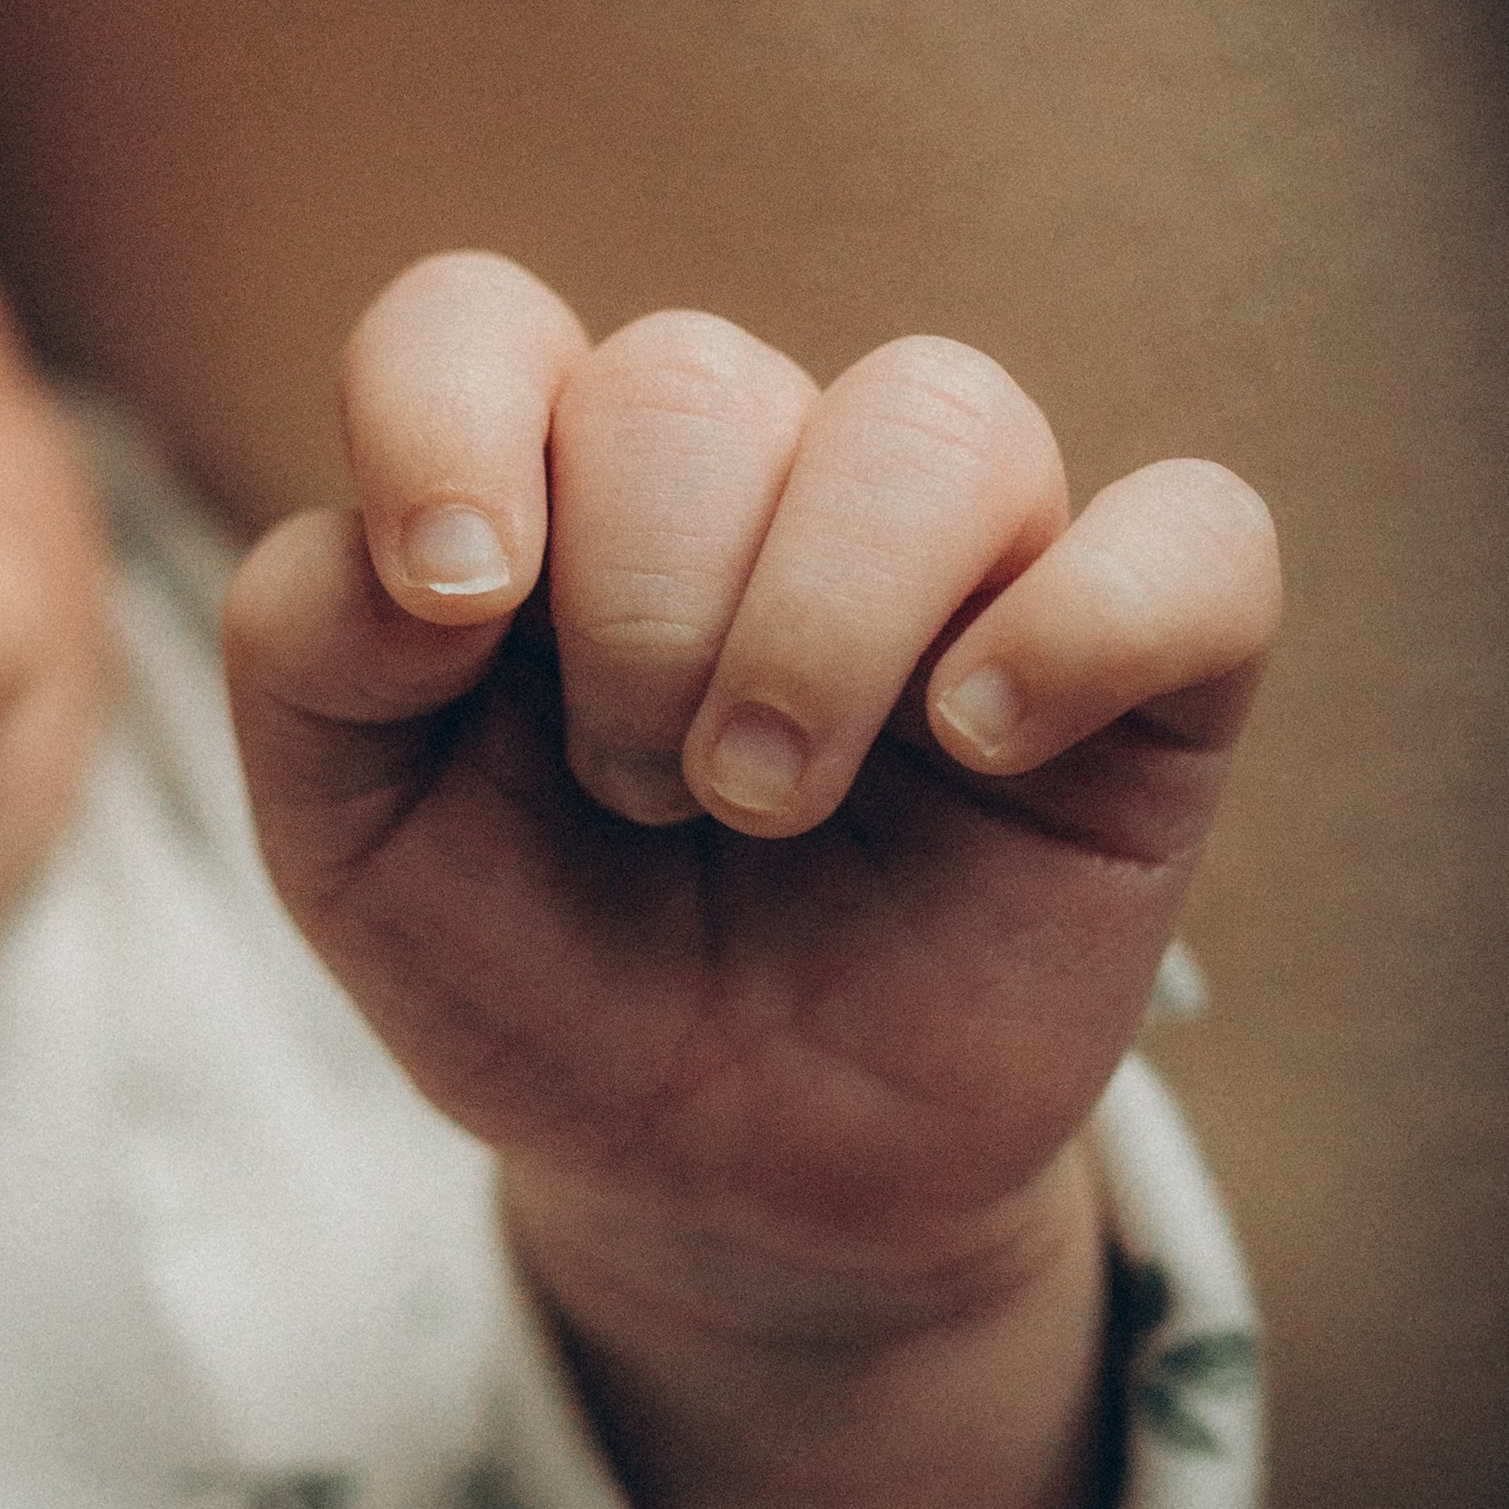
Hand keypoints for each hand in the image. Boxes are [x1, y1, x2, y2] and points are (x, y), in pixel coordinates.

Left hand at [223, 254, 1280, 1508]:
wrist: (719, 1187)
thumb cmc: (542, 979)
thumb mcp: (352, 851)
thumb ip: (312, 660)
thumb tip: (430, 551)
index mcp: (546, 491)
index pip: (475, 322)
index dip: (445, 418)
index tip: (454, 606)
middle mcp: (757, 481)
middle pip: (691, 380)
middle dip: (635, 615)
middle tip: (641, 800)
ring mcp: (964, 559)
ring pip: (936, 415)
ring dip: (817, 625)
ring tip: (768, 800)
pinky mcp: (1146, 671)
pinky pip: (1196, 540)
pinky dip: (1087, 621)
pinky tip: (987, 739)